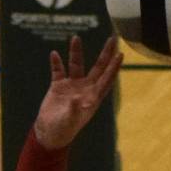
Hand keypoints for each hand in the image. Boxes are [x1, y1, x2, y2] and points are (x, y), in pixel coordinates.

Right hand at [34, 35, 122, 149]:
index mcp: (93, 97)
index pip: (106, 79)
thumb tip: (77, 98)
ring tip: (75, 38)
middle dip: (105, 54)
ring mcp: (72, 86)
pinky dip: (56, 63)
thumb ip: (75, 110)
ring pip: (76, 65)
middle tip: (112, 39)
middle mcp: (85, 89)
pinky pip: (58, 71)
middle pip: (98, 68)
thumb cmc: (64, 130)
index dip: (114, 67)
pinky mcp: (58, 86)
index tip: (120, 54)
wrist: (50, 133)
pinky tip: (54, 54)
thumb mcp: (70, 121)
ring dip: (76, 52)